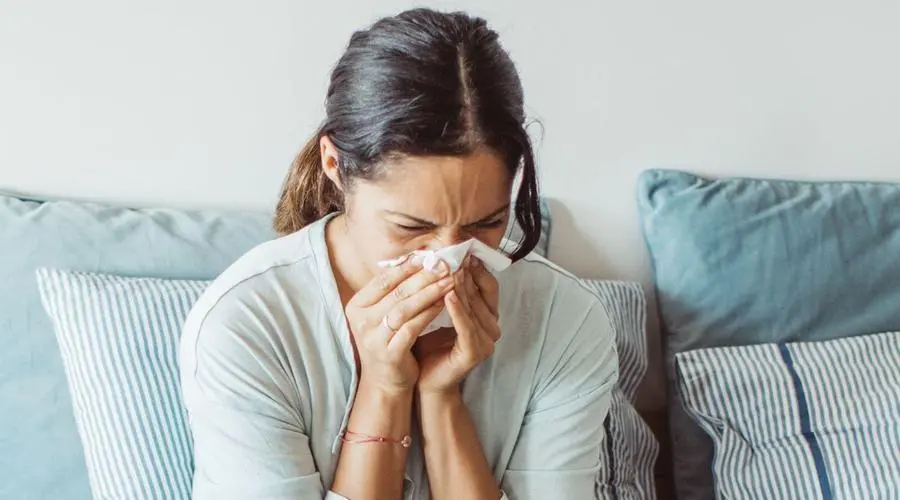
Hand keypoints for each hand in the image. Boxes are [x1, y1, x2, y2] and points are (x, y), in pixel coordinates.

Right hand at [345, 258, 454, 394]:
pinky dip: (428, 315)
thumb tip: (417, 259)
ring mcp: (373, 338)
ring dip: (429, 293)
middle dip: (423, 277)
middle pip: (396, 292)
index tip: (429, 257)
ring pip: (404, 308)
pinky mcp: (389, 353)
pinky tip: (442, 305)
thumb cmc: (387, 341)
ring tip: (448, 282)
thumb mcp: (383, 314)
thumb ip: (394, 291)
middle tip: (445, 266)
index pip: (383, 280)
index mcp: (357, 306)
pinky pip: (412, 328)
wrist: (384, 382)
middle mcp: (361, 321)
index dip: (407, 267)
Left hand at [415, 257, 500, 394]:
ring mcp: (486, 342)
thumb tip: (440, 259)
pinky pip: (466, 326)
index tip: (462, 251)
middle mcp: (492, 328)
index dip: (476, 268)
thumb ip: (446, 290)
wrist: (425, 381)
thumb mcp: (439, 312)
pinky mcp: (475, 352)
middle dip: (466, 274)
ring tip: (449, 269)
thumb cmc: (429, 345)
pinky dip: (457, 310)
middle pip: (480, 294)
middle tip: (454, 255)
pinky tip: (447, 295)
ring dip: (461, 287)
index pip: (487, 286)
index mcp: (487, 317)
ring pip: (473, 308)